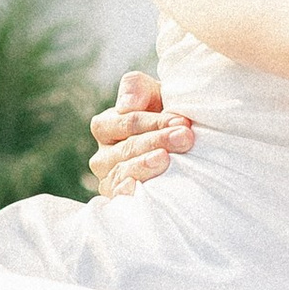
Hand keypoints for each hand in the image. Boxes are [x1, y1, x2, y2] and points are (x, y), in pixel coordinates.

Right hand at [88, 71, 194, 194]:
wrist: (184, 150)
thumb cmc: (168, 119)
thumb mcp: (156, 96)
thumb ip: (138, 88)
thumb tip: (126, 105)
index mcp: (106, 126)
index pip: (124, 122)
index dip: (153, 121)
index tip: (181, 121)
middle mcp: (103, 155)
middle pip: (126, 148)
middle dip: (157, 140)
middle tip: (185, 137)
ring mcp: (110, 180)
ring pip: (123, 172)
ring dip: (147, 164)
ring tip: (167, 159)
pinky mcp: (119, 201)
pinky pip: (120, 197)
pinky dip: (129, 192)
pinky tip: (141, 189)